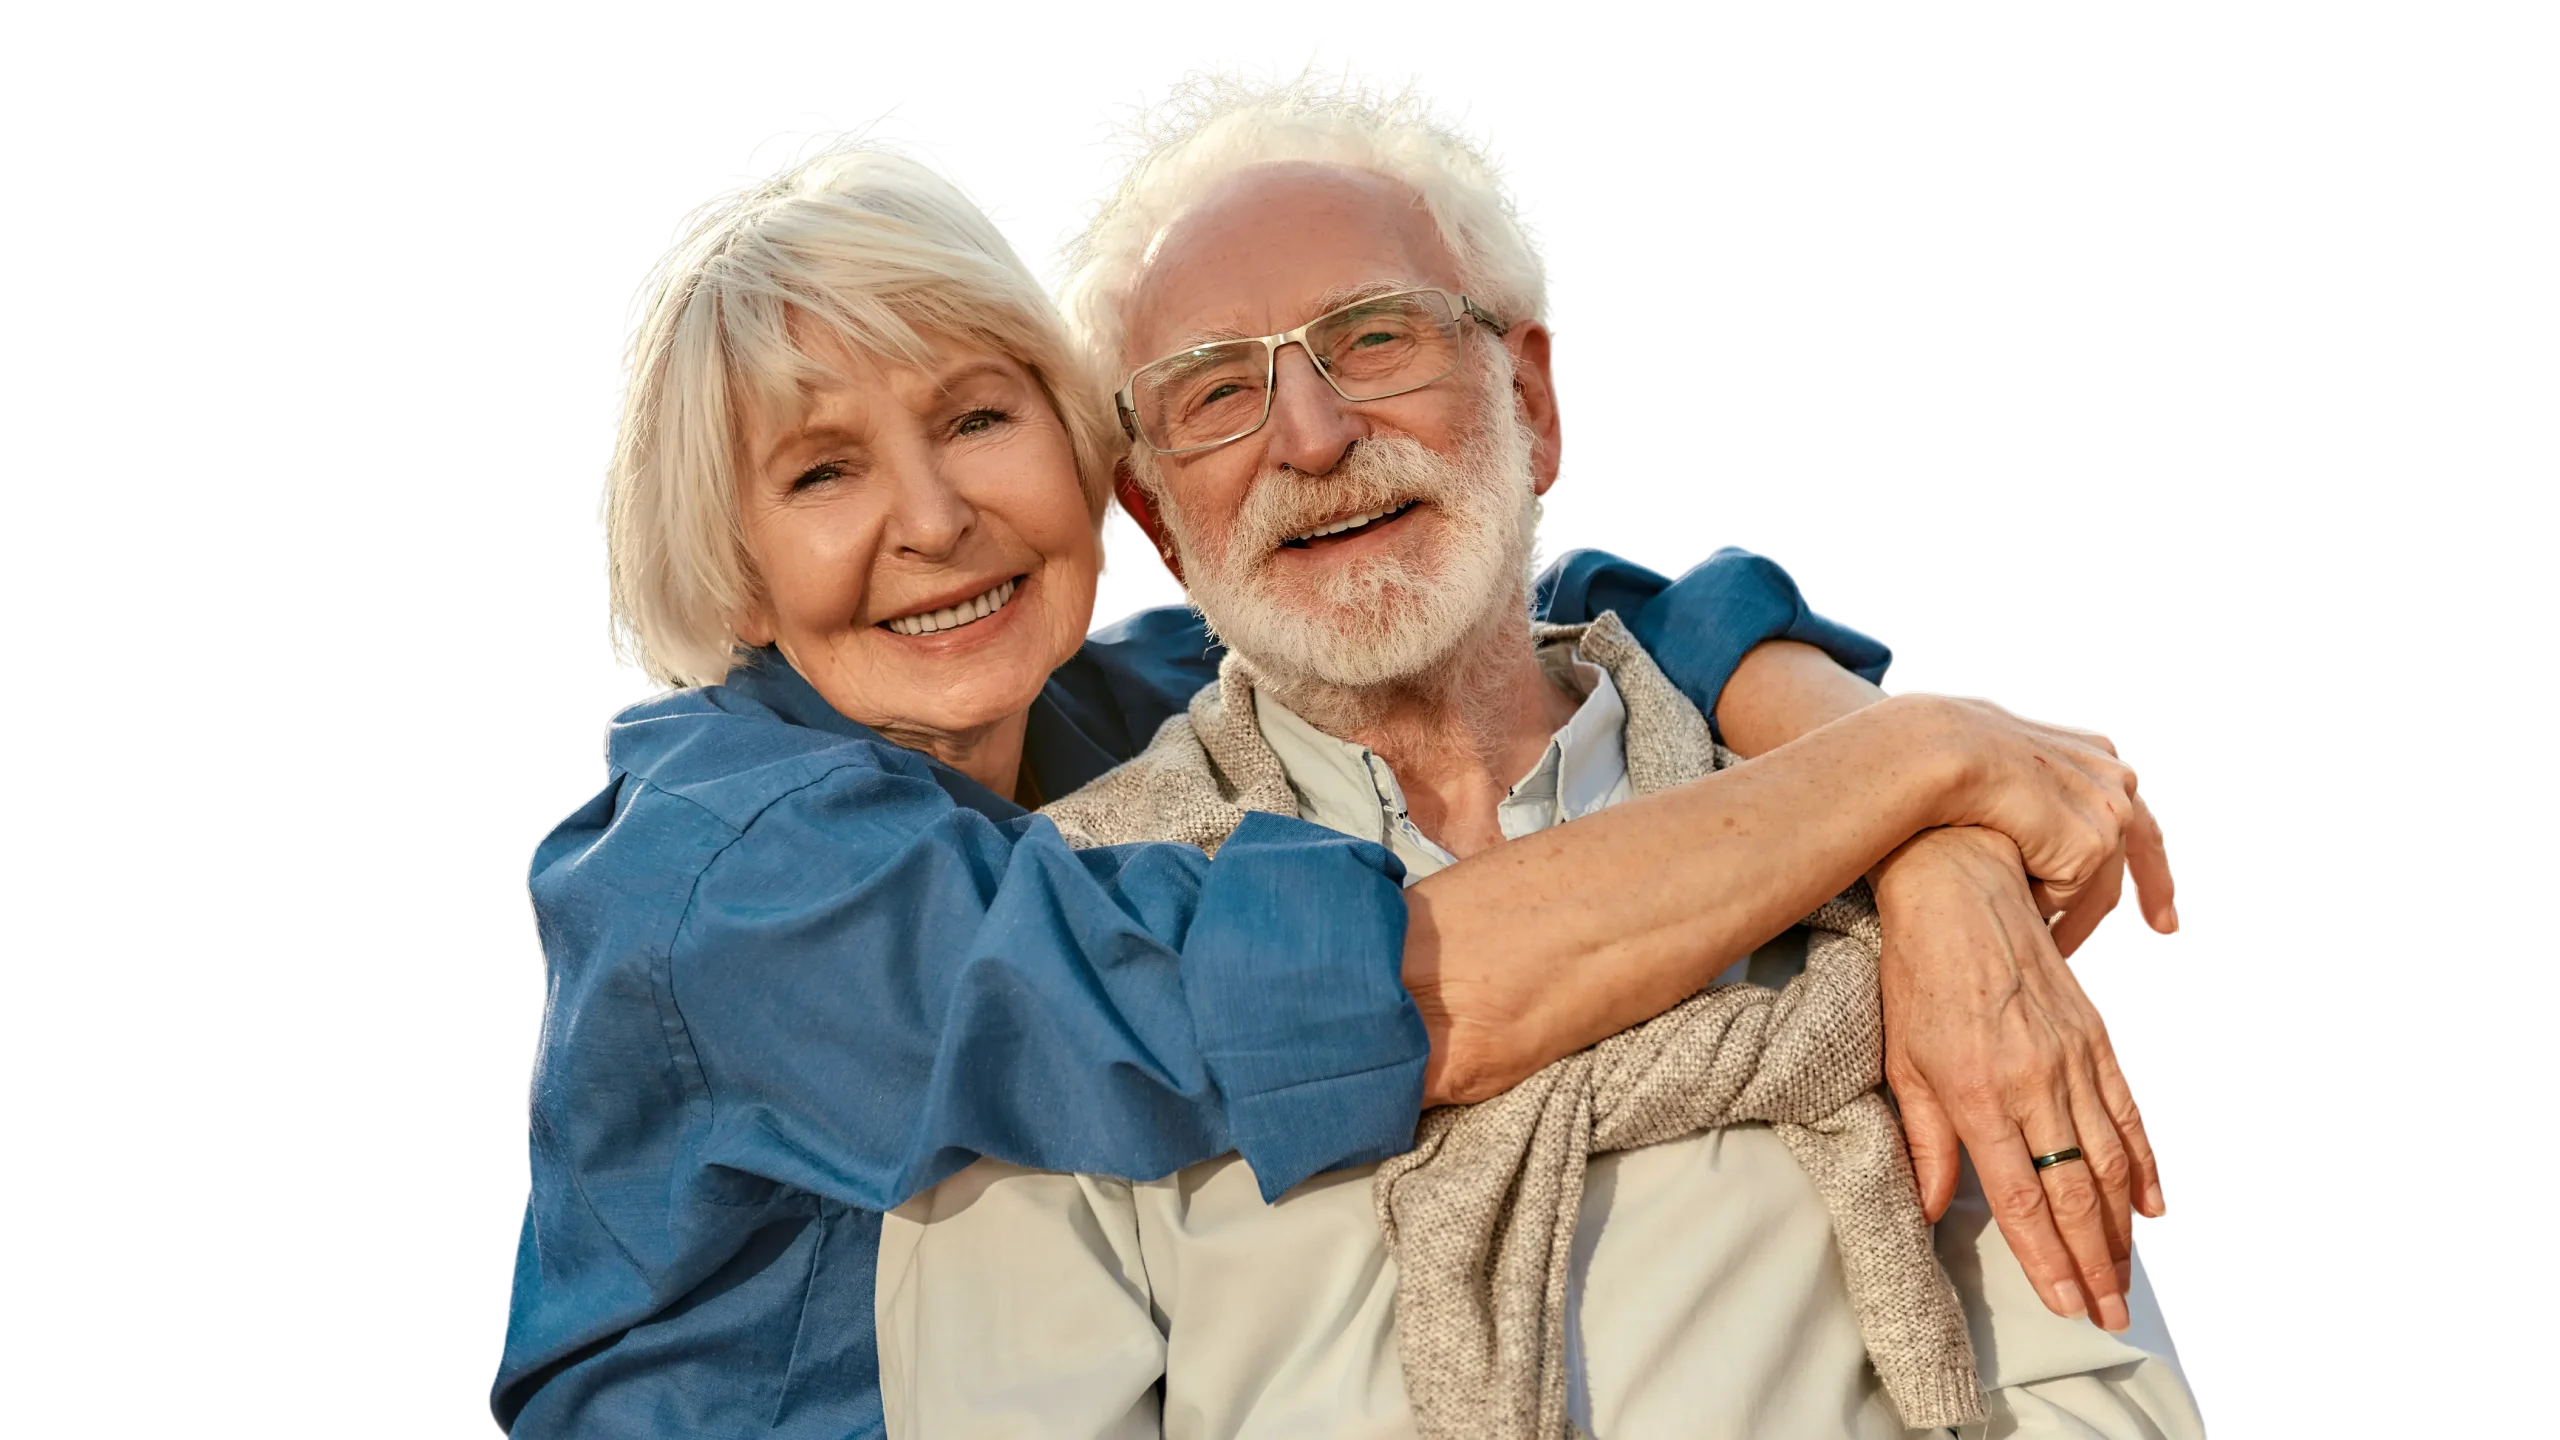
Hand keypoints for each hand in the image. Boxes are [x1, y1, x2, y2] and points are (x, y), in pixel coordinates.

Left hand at [1870, 826, 2166, 1331]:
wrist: (1962, 891)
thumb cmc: (1918, 977)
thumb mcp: (1903, 1063)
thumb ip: (1922, 1143)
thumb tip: (1928, 1211)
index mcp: (1979, 1094)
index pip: (2022, 1197)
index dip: (2047, 1258)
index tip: (2066, 1304)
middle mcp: (2035, 1082)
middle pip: (2075, 1192)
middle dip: (2094, 1263)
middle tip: (2109, 1315)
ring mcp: (2073, 1059)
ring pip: (2110, 1161)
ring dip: (2122, 1228)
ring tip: (2126, 1279)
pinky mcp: (2095, 1037)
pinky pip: (2127, 1112)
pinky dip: (2145, 1163)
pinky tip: (2152, 1205)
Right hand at [1898, 693, 2178, 935]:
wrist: (1948, 753)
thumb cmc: (1954, 759)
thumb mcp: (2008, 768)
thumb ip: (2034, 790)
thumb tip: (2025, 824)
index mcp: (2096, 753)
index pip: (2130, 809)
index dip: (2143, 850)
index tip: (2156, 884)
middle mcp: (2115, 777)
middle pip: (2140, 848)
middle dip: (2155, 891)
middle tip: (2164, 925)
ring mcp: (2110, 811)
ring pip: (2101, 887)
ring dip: (2079, 925)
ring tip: (2056, 953)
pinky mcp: (2092, 845)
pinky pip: (2065, 897)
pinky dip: (2041, 909)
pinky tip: (2013, 912)